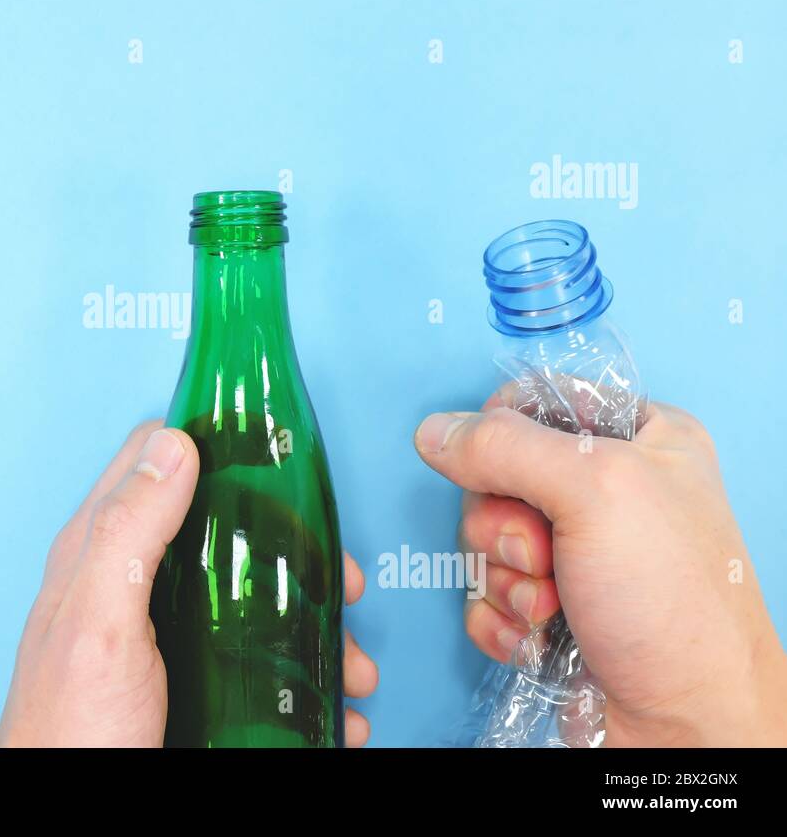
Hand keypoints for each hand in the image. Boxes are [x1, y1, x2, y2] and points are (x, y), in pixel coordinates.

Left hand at [0, 419, 378, 746]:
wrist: (68, 826)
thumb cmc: (70, 735)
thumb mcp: (99, 621)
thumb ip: (128, 531)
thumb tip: (173, 444)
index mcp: (100, 552)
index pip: (154, 459)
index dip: (217, 444)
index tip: (282, 457)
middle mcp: (133, 584)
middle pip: (225, 530)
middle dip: (296, 550)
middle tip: (342, 579)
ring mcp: (164, 637)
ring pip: (253, 599)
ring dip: (315, 624)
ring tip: (351, 663)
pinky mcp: (190, 685)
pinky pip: (258, 663)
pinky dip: (306, 680)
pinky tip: (331, 706)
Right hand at [414, 401, 786, 746]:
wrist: (688, 723)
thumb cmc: (676, 604)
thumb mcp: (596, 492)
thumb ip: (507, 447)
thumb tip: (436, 432)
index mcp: (641, 439)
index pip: (538, 401)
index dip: (505, 432)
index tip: (507, 467)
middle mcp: (609, 492)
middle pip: (497, 475)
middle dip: (503, 525)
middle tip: (542, 552)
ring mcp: (578, 553)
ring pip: (484, 539)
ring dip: (502, 579)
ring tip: (549, 605)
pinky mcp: (551, 607)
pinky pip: (484, 592)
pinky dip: (498, 618)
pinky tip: (534, 634)